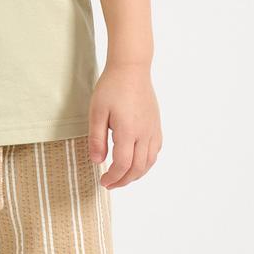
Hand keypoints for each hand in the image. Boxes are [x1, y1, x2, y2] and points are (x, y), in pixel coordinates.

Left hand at [88, 62, 162, 188]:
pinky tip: (137, 161)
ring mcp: (153, 129)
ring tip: (122, 177)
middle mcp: (144, 133)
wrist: (131, 68)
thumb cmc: (111, 87)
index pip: (123, 165)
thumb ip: (96, 139)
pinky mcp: (156, 124)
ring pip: (150, 162)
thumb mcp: (96, 112)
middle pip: (138, 168)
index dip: (113, 177)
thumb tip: (97, 161)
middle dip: (124, 180)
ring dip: (136, 174)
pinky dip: (147, 162)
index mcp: (128, 131)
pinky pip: (156, 150)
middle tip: (110, 184)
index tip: (103, 181)